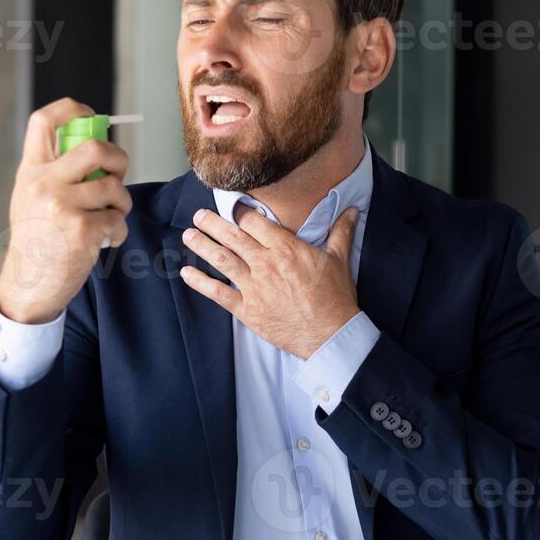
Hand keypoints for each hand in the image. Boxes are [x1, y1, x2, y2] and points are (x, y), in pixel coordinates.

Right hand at [0, 98, 131, 324]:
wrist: (30, 282)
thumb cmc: (38, 238)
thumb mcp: (31, 196)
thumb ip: (54, 171)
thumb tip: (96, 147)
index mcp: (31, 170)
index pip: (45, 121)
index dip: (72, 110)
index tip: (92, 117)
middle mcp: (43, 183)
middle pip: (94, 147)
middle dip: (118, 158)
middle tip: (118, 174)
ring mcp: (62, 206)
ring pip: (114, 186)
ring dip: (122, 203)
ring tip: (112, 215)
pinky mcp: (82, 230)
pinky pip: (117, 219)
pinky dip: (119, 230)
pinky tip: (107, 239)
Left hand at [179, 205, 360, 358]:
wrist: (330, 334)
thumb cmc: (335, 298)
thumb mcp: (340, 260)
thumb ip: (341, 232)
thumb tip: (352, 210)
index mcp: (287, 249)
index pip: (256, 223)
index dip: (241, 211)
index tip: (231, 205)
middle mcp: (266, 264)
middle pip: (233, 237)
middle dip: (213, 224)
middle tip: (198, 215)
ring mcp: (255, 287)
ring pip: (222, 260)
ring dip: (202, 246)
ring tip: (188, 235)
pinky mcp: (248, 310)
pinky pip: (219, 293)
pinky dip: (201, 283)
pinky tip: (187, 273)